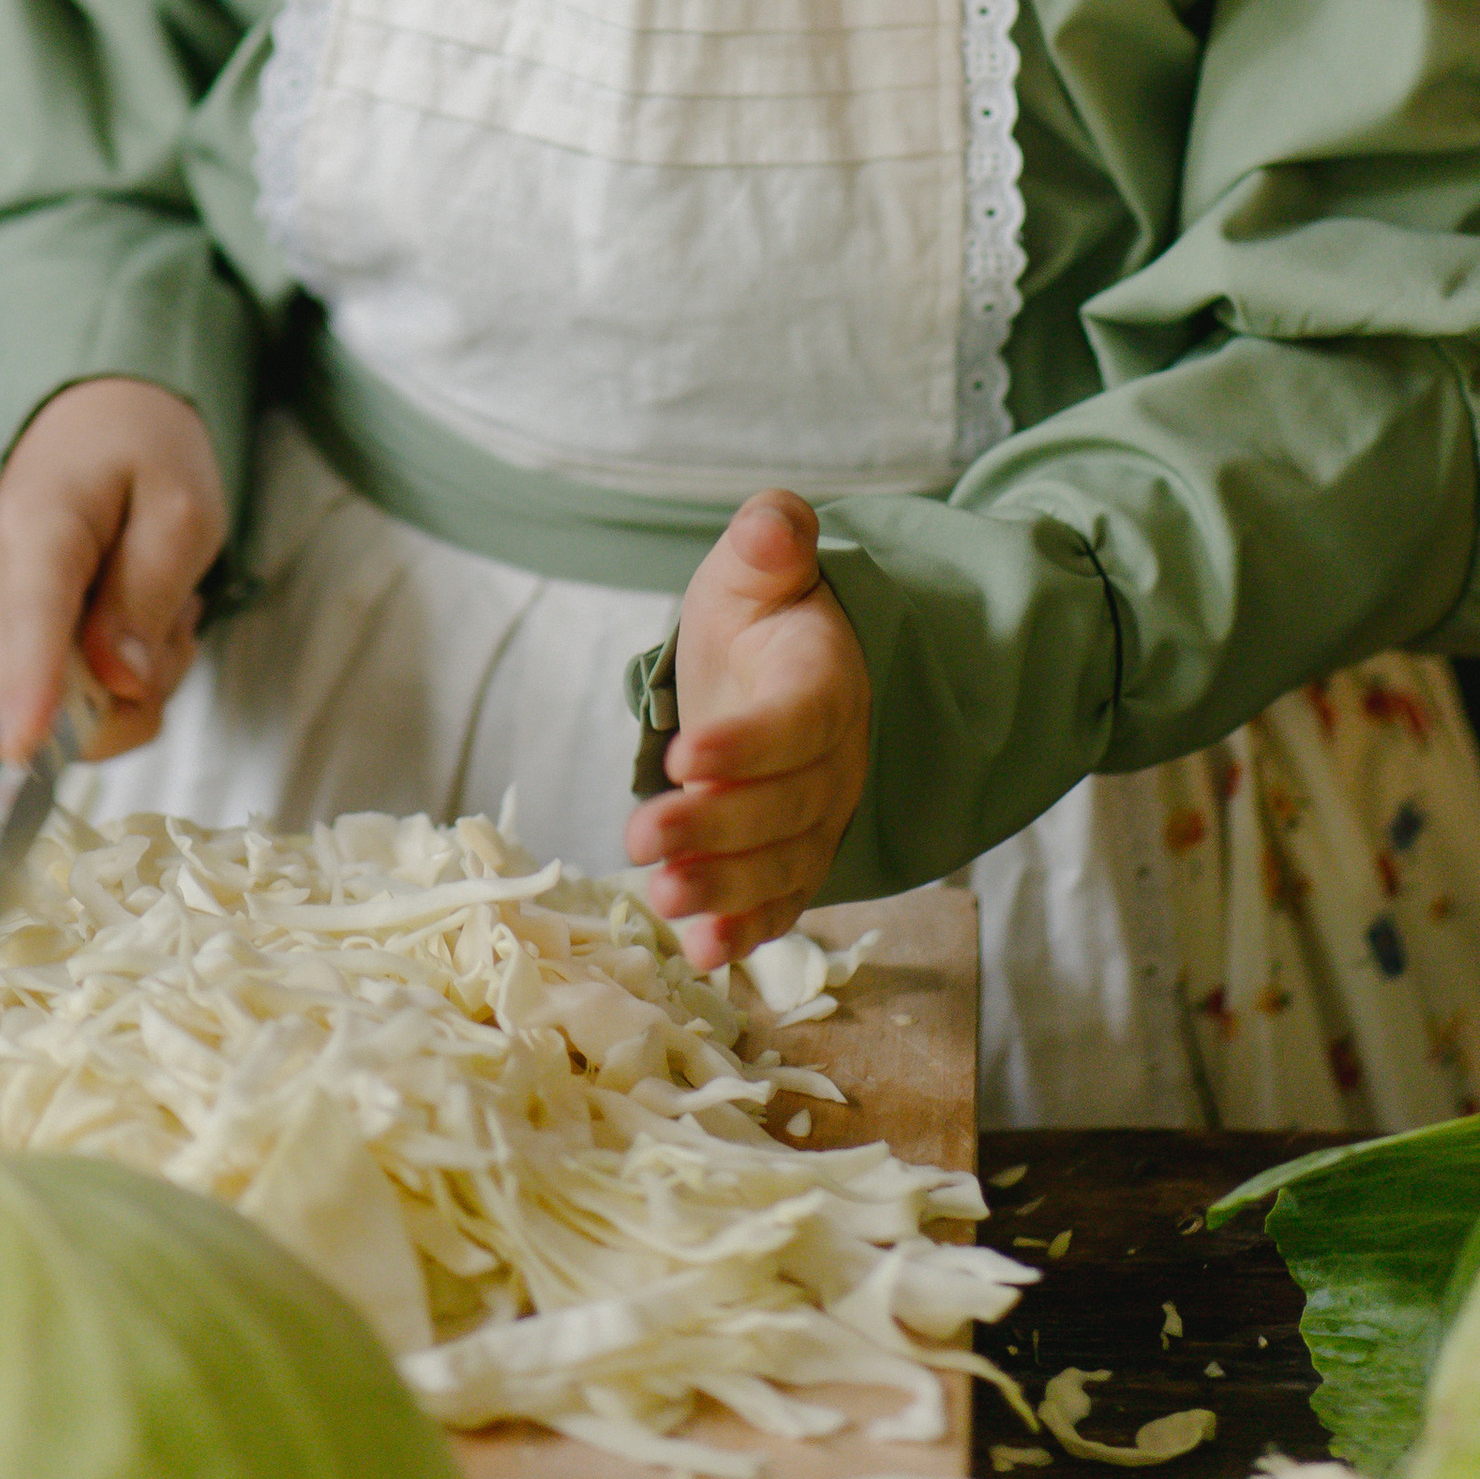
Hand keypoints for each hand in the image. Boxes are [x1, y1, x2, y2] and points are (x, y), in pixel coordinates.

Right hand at [0, 377, 225, 766]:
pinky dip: (106, 683)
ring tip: (151, 608)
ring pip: (56, 715)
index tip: (24, 747)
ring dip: (126, 685)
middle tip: (174, 618)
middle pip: (43, 695)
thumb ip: (150, 593)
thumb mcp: (182, 507)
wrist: (91, 423)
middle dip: (131, 688)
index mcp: (36, 525)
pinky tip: (124, 625)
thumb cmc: (140, 455)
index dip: (31, 689)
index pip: (32, 616)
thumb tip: (119, 683)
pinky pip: (55, 707)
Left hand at [623, 490, 870, 971]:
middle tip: (644, 838)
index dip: (748, 745)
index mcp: (827, 681)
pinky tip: (704, 952)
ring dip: (725, 890)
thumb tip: (775, 527)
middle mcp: (835, 760)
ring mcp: (820, 817)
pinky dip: (747, 931)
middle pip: (787, 806)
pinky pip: (783, 903)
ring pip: (785, 865)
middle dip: (717, 829)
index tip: (685, 758)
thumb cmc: (762, 611)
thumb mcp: (753, 564)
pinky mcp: (796, 857)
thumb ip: (768, 539)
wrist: (781, 664)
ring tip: (662, 900)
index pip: (797, 721)